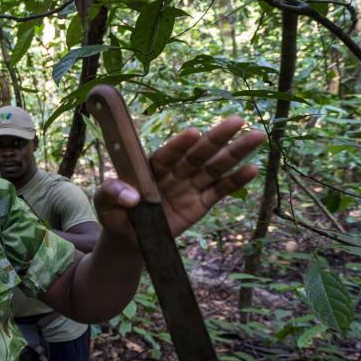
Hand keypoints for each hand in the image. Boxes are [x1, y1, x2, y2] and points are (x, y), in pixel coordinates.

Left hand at [93, 117, 264, 241]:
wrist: (130, 239)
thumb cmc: (116, 214)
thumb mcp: (104, 204)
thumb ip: (111, 193)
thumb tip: (131, 196)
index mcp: (151, 166)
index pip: (167, 154)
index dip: (179, 144)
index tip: (193, 133)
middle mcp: (174, 172)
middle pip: (197, 153)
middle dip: (216, 138)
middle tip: (237, 120)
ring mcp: (189, 186)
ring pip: (215, 167)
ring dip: (235, 153)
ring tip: (257, 136)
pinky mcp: (201, 203)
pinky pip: (220, 190)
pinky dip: (236, 181)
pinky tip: (252, 169)